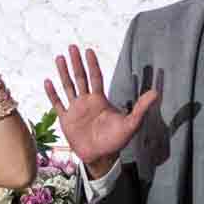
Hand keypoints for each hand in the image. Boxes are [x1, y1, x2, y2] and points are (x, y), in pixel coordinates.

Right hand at [44, 45, 159, 175]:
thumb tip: (156, 93)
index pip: (95, 77)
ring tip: (59, 58)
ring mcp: (75, 110)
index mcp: (100, 100)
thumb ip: (141, 107)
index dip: (92, 64)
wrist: (100, 157)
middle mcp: (86, 101)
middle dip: (76, 62)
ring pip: (67, 86)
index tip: (89, 50)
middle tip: (72, 46)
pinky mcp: (66, 120)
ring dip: (63, 72)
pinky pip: (57, 104)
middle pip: (80, 77)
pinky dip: (52, 93)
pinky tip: (47, 81)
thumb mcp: (131, 123)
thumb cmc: (116, 141)